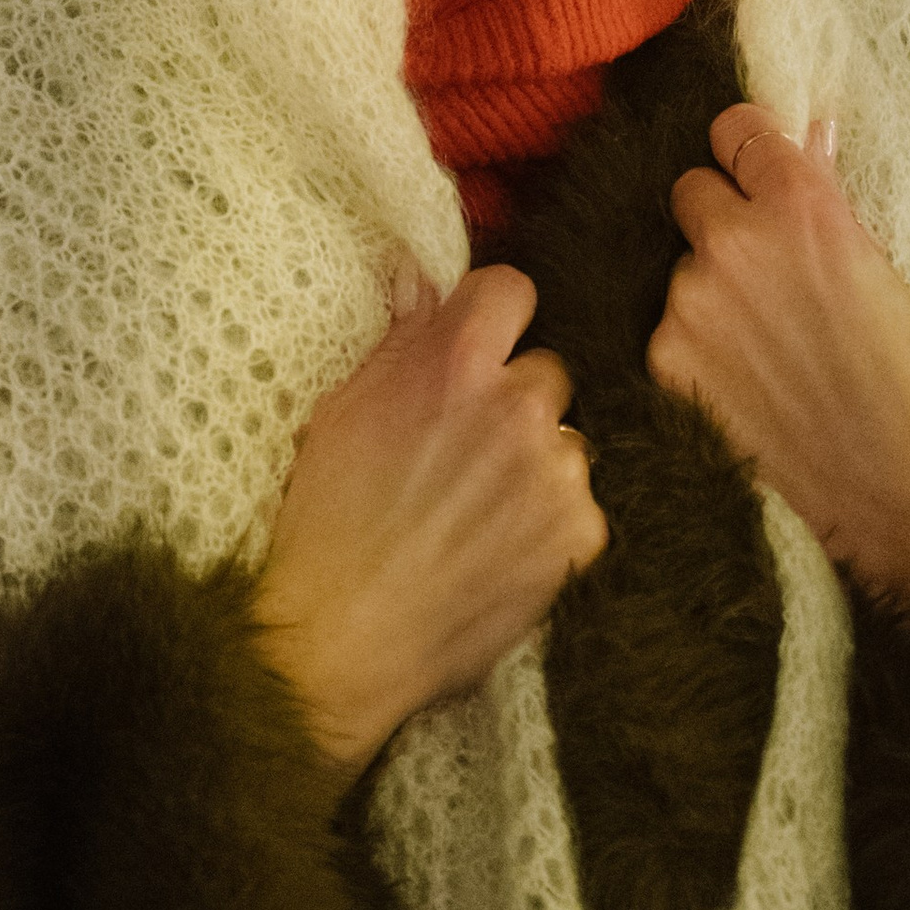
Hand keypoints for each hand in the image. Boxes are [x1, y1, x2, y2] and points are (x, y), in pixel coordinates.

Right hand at [252, 265, 605, 785]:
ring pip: (564, 442)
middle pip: (544, 373)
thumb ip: (401, 336)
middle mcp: (520, 405)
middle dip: (511, 402)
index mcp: (457, 360)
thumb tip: (419, 275)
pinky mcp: (580, 533)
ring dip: (535, 464)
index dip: (489, 320)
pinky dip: (549, 523)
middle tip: (464, 452)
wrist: (345, 634)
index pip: (512, 291)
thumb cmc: (329, 519)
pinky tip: (498, 548)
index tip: (475, 352)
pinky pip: (579, 504)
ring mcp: (557, 471)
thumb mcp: (346, 406)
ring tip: (476, 512)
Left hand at [649, 105, 909, 623]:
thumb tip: (807, 133)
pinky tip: (746, 380)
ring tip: (768, 345)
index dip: (745, 150)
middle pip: (691, 188)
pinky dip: (698, 346)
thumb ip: (825, 195)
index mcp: (799, 204)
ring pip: (682, 266)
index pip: (735, 128)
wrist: (890, 486)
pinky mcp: (666, 355)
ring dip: (712, 290)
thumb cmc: (902, 373)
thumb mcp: (877, 264)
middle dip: (721, 216)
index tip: (753, 168)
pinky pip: (670, 326)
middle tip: (762, 269)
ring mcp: (691, 299)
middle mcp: (734, 239)